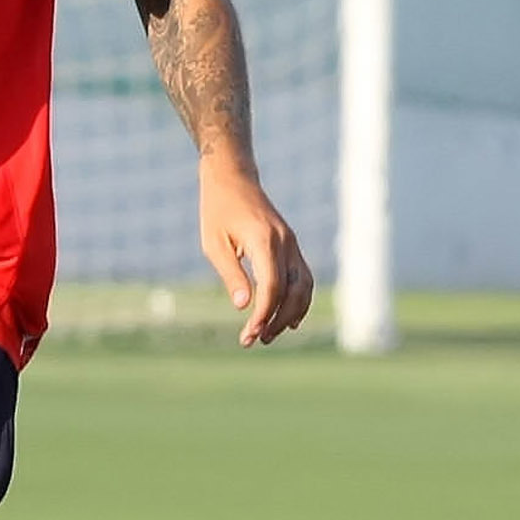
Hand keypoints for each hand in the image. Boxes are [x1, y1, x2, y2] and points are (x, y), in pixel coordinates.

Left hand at [199, 160, 313, 346]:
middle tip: (256, 340)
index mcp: (264, 240)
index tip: (247, 334)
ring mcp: (292, 243)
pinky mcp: (292, 246)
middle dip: (277, 320)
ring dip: (291, 314)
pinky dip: (300, 300)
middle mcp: (284, 242)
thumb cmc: (218, 211)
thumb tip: (243, 306)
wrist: (233, 179)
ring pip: (304, 286)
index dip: (262, 314)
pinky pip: (304, 277)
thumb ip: (231, 274)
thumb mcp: (215, 244)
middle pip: (293, 291)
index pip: (272, 287)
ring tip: (270, 333)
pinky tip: (289, 319)